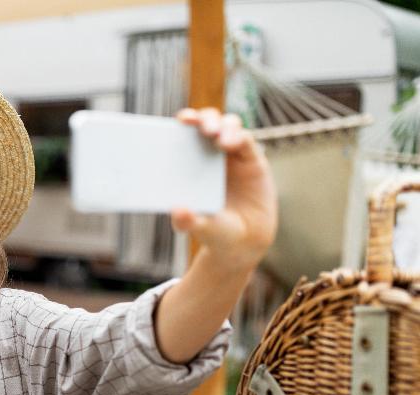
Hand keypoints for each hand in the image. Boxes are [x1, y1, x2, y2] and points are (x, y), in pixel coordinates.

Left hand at [172, 107, 277, 273]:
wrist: (244, 242)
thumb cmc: (214, 230)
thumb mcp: (199, 227)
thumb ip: (187, 221)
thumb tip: (177, 211)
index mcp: (189, 163)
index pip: (184, 133)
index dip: (182, 122)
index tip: (178, 120)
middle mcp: (209, 153)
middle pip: (207, 122)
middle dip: (202, 118)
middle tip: (196, 125)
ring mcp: (231, 154)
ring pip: (228, 125)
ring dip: (222, 125)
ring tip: (217, 138)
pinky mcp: (251, 159)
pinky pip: (245, 140)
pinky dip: (238, 137)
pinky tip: (230, 144)